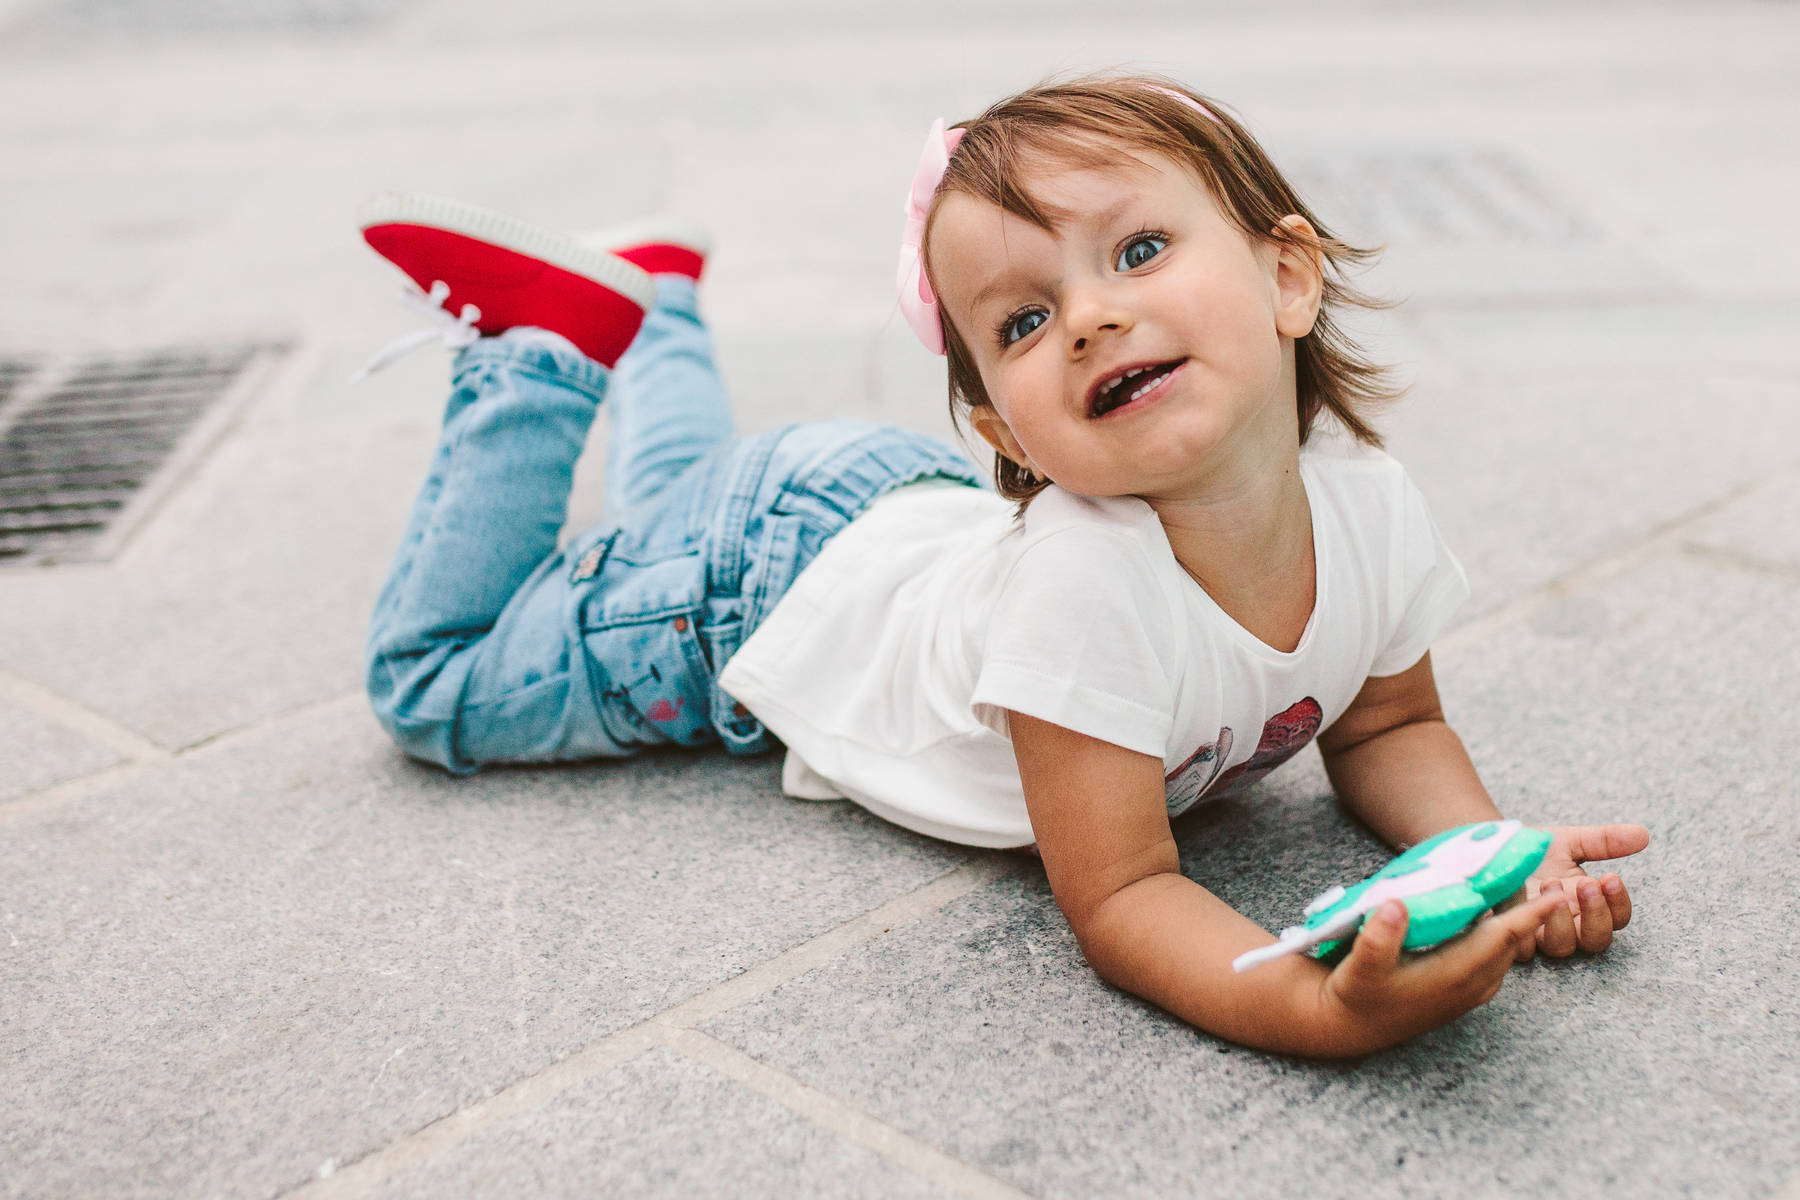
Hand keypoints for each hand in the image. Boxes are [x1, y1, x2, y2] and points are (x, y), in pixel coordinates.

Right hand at [1317, 891, 1565, 1054]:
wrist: (1349, 1028)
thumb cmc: (1355, 994)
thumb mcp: (1359, 965)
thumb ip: (1379, 937)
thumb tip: (1396, 904)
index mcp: (1452, 975)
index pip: (1501, 938)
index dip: (1529, 915)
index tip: (1555, 894)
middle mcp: (1469, 986)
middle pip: (1511, 941)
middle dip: (1526, 908)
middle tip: (1523, 869)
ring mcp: (1468, 992)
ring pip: (1505, 951)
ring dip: (1515, 922)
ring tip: (1507, 887)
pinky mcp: (1462, 993)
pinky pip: (1495, 959)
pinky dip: (1500, 936)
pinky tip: (1486, 917)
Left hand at [1512, 824, 1649, 960]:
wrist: (1490, 849)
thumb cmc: (1534, 850)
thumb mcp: (1568, 841)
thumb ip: (1603, 841)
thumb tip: (1643, 834)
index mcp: (1587, 906)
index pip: (1617, 918)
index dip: (1618, 903)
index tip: (1611, 877)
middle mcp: (1568, 925)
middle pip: (1596, 940)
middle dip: (1596, 914)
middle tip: (1588, 884)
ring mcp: (1540, 934)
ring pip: (1561, 946)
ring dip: (1559, 918)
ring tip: (1550, 884)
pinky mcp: (1510, 935)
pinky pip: (1521, 945)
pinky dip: (1523, 922)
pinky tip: (1520, 898)